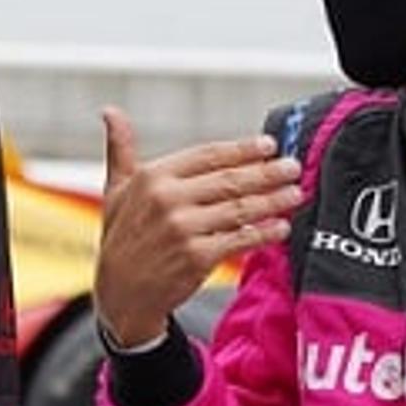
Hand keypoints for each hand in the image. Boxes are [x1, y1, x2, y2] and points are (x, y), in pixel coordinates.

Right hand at [93, 106, 301, 347]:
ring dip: (273, 201)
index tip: (269, 145)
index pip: (209, 155)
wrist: (120, 293)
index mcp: (153, 177)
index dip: (242, 149)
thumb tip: (110, 111)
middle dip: (268, 172)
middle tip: (293, 166)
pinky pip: (239, 240)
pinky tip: (280, 227)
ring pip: (239, 209)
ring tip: (295, 193)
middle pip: (230, 179)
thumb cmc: (122, 237)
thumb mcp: (117, 189)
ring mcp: (184, 229)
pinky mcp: (197, 257)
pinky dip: (263, 233)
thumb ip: (121, 148)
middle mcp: (168, 200)